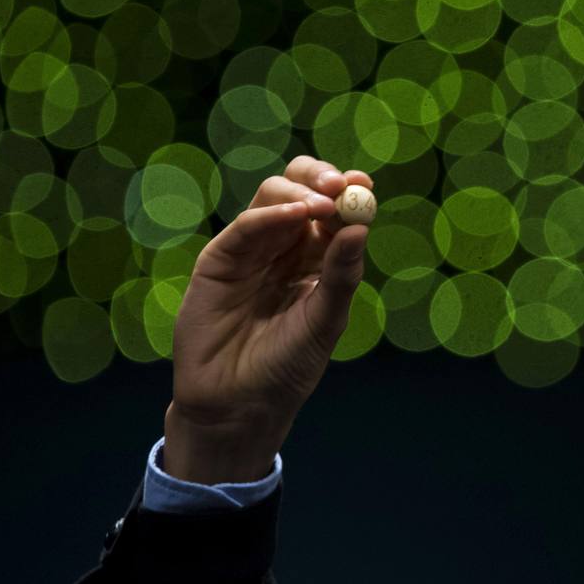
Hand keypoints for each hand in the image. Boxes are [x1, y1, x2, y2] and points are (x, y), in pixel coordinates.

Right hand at [162, 156, 372, 482]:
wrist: (238, 403)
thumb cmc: (287, 367)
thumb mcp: (324, 321)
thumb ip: (341, 276)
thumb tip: (361, 229)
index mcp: (317, 259)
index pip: (334, 212)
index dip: (348, 193)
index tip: (363, 185)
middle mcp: (285, 247)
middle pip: (302, 191)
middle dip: (321, 179)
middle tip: (340, 185)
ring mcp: (252, 250)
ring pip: (273, 198)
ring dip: (300, 193)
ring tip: (323, 205)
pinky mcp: (220, 259)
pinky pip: (246, 226)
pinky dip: (271, 214)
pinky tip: (295, 216)